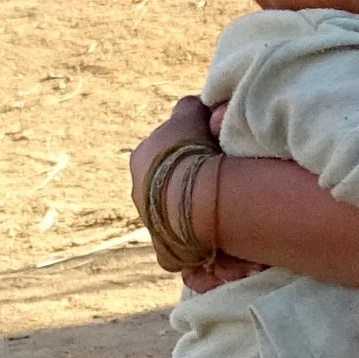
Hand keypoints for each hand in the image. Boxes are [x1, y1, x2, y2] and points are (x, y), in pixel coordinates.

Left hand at [128, 96, 262, 285]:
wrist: (192, 195)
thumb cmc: (190, 151)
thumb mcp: (189, 115)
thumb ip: (189, 108)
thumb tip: (196, 104)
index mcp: (141, 159)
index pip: (163, 154)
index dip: (186, 153)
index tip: (207, 154)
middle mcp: (139, 193)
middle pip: (165, 187)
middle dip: (187, 185)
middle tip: (217, 184)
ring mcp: (151, 225)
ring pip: (174, 218)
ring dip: (193, 215)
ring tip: (220, 212)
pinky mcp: (167, 253)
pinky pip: (183, 250)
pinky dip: (197, 248)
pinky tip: (215, 242)